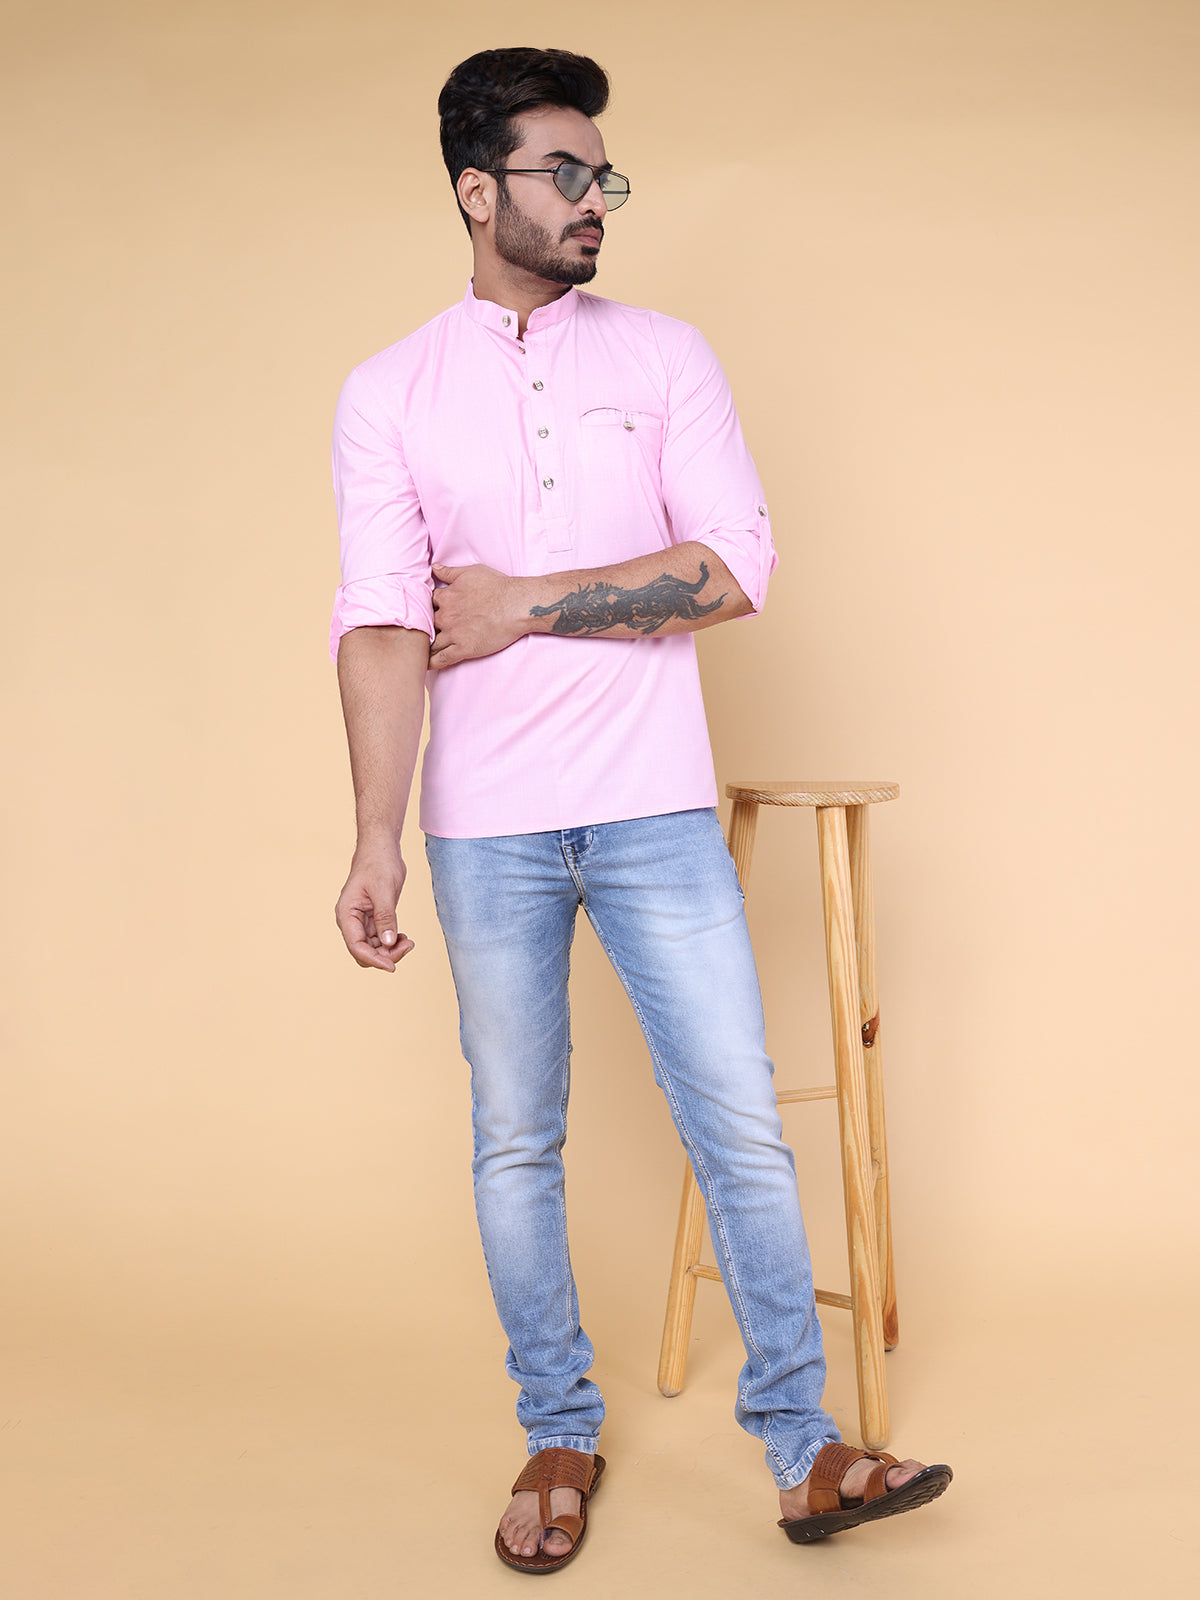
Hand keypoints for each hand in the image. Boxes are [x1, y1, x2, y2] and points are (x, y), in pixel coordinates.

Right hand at [334, 843, 413, 971]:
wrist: (381, 849)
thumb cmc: (378, 864)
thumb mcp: (384, 891)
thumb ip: (385, 918)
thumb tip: (388, 942)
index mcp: (346, 914)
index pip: (356, 946)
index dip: (373, 959)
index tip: (392, 966)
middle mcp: (351, 921)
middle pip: (364, 951)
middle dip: (385, 954)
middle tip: (408, 945)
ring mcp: (362, 921)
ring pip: (374, 947)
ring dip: (391, 949)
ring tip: (409, 941)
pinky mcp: (373, 918)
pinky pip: (381, 938)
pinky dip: (392, 941)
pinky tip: (405, 937)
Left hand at [428, 563, 531, 668]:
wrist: (515, 605)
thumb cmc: (497, 586)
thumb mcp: (471, 572)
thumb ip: (450, 572)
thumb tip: (434, 567)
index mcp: (446, 596)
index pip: (426, 603)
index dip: (427, 608)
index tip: (428, 612)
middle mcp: (445, 615)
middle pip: (425, 624)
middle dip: (424, 628)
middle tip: (421, 633)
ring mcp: (453, 633)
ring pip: (430, 643)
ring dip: (425, 647)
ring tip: (420, 652)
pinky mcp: (463, 649)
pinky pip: (441, 659)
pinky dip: (432, 663)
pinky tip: (426, 666)